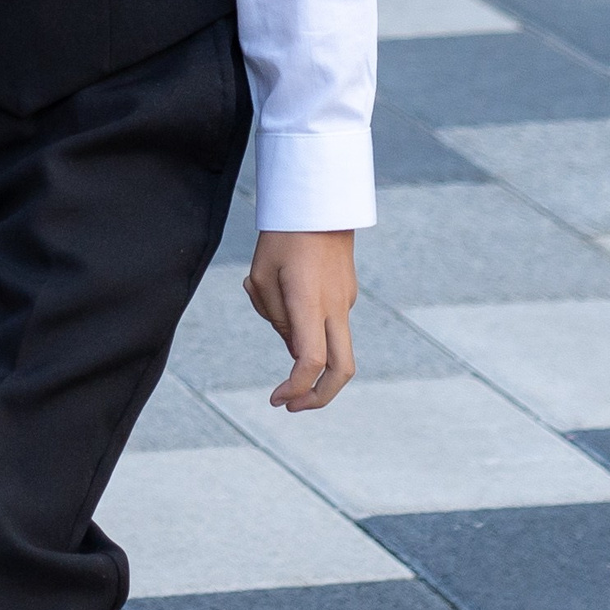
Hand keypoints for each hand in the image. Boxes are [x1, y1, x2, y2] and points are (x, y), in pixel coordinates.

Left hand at [245, 228, 356, 412]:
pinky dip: (310, 333)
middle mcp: (335, 307)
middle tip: (291, 407)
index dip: (296, 387)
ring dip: (309, 361)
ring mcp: (346, 302)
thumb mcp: (261, 277)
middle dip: (320, 397)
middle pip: (343, 370)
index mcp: (309, 302)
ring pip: (338, 350)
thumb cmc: (281, 237)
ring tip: (275, 313)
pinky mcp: (347, 295)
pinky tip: (287, 298)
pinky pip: (330, 326)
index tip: (276, 399)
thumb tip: (294, 349)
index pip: (311, 360)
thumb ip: (275, 317)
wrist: (319, 203)